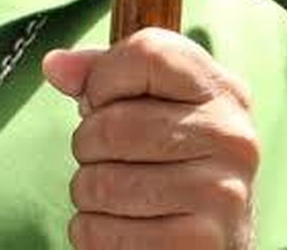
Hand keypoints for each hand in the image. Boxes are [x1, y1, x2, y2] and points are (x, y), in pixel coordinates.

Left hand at [42, 28, 257, 248]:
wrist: (215, 238)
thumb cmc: (172, 161)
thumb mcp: (152, 106)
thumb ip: (103, 75)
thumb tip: (55, 65)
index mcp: (221, 91)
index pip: (146, 54)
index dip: (103, 79)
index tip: (105, 102)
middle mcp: (231, 138)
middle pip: (111, 126)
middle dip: (88, 145)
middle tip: (108, 159)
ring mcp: (220, 194)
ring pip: (100, 184)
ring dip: (88, 193)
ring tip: (118, 195)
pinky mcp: (198, 245)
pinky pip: (101, 234)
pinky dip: (93, 234)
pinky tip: (124, 228)